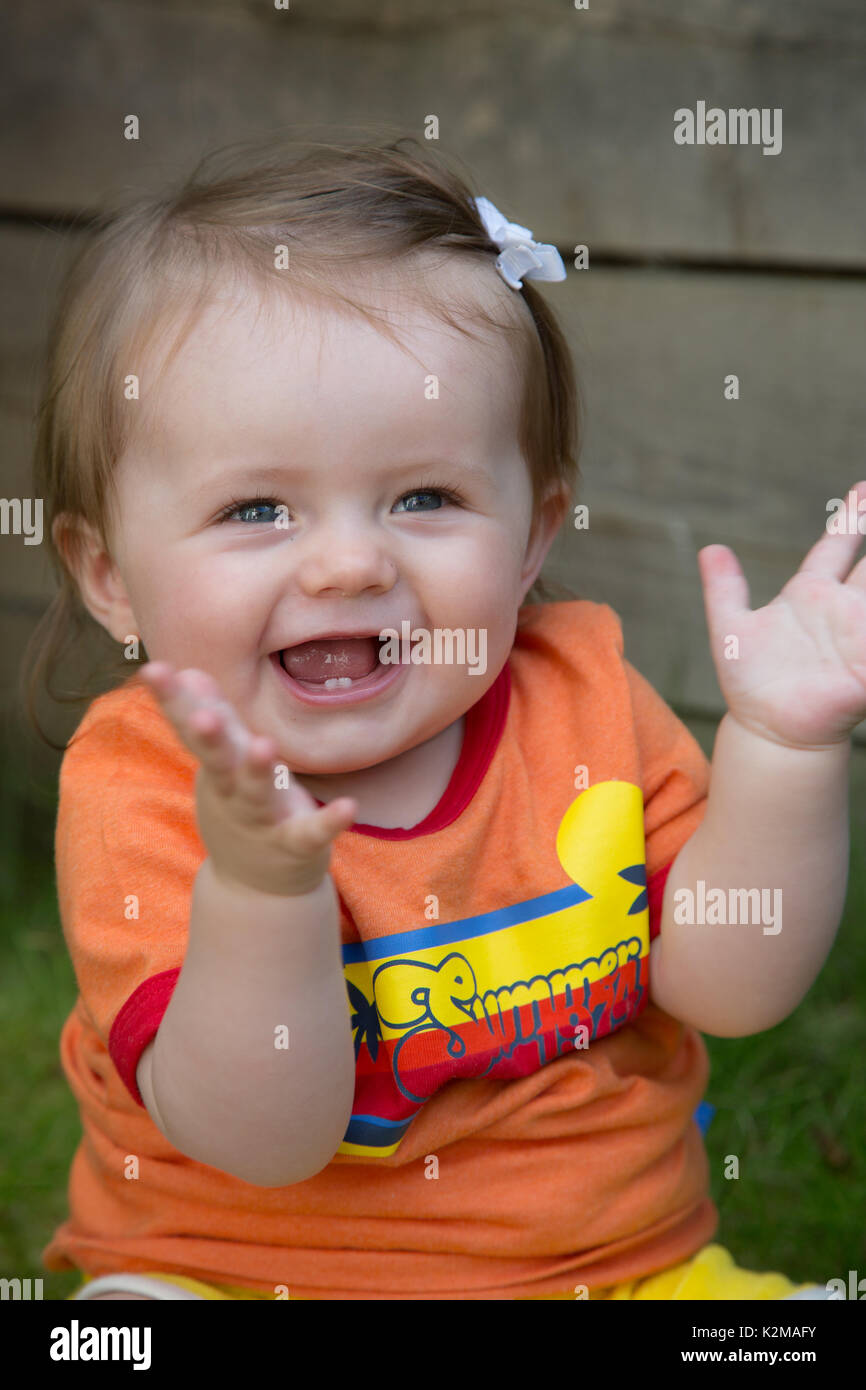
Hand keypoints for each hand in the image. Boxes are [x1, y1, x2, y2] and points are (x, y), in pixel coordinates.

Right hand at [138, 663, 356, 895]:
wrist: (254, 889)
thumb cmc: (238, 809)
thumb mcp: (221, 765)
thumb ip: (208, 718)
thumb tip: (190, 671)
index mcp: (217, 767)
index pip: (191, 730)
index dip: (172, 700)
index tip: (152, 668)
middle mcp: (234, 793)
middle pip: (219, 762)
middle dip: (211, 738)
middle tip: (203, 715)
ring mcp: (264, 820)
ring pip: (258, 794)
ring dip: (259, 772)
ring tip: (265, 745)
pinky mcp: (296, 844)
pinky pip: (311, 832)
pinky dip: (329, 822)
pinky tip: (348, 806)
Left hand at [697, 481, 865, 749]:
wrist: (769, 731)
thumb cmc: (751, 682)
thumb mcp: (732, 630)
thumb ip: (724, 589)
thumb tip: (710, 549)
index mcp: (811, 593)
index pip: (837, 546)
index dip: (852, 518)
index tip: (863, 487)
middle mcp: (842, 608)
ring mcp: (859, 636)